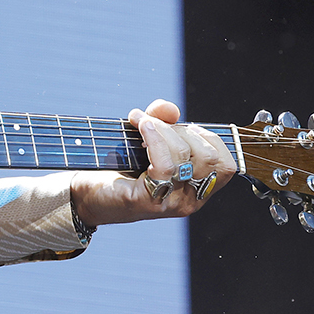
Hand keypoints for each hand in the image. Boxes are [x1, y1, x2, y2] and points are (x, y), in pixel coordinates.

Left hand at [71, 99, 236, 226]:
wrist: (86, 192)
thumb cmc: (119, 166)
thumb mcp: (147, 138)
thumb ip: (162, 120)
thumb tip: (170, 109)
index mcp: (197, 188)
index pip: (227, 165)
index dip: (210, 138)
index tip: (185, 126)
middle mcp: (190, 200)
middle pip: (209, 157)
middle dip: (183, 131)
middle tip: (154, 123)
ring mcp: (171, 203)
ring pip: (187, 157)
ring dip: (163, 129)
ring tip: (141, 121)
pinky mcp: (149, 202)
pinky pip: (164, 166)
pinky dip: (154, 138)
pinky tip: (141, 127)